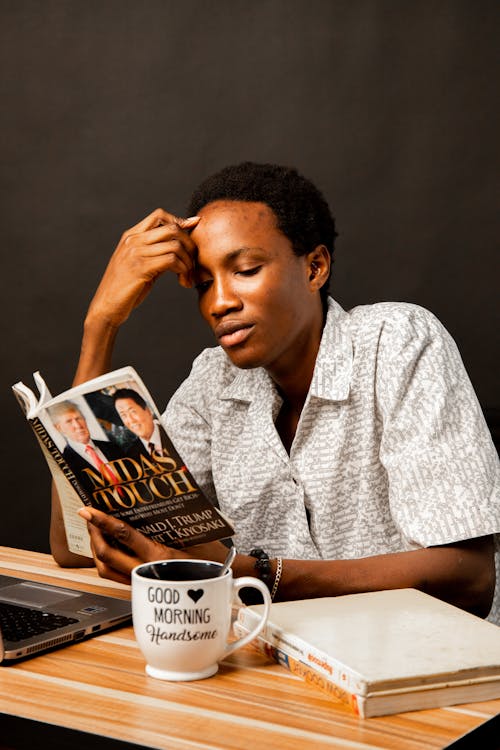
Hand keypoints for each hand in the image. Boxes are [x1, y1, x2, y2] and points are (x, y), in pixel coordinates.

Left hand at [78, 507, 227, 583]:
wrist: (220, 581)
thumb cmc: (209, 556)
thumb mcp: (189, 533)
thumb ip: (163, 523)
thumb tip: (140, 505)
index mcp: (158, 555)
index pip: (122, 535)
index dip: (101, 521)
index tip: (87, 511)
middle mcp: (145, 571)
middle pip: (106, 555)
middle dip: (93, 535)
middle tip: (89, 519)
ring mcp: (141, 582)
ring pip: (106, 569)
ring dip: (96, 550)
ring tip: (95, 533)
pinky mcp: (141, 588)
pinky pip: (115, 576)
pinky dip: (106, 561)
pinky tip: (108, 549)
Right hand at [87, 208, 199, 328]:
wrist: (105, 307)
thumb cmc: (124, 289)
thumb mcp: (139, 265)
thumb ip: (156, 254)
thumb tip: (179, 247)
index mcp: (131, 236)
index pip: (159, 215)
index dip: (180, 221)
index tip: (192, 232)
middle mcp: (133, 241)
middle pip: (171, 228)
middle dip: (189, 244)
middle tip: (193, 262)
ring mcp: (135, 253)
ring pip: (175, 245)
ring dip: (188, 262)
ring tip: (188, 276)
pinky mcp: (140, 268)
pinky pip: (171, 260)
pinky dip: (183, 270)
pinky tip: (182, 281)